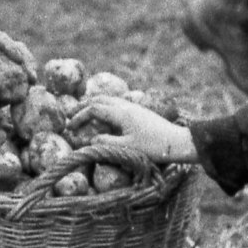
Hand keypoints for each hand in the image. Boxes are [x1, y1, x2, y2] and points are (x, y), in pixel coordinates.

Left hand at [0, 31, 37, 94]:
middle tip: (33, 77)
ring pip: (13, 63)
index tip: (21, 61)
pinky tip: (17, 99)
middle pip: (14, 49)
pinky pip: (5, 79)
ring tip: (32, 87)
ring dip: (23, 74)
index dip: (12, 48)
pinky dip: (13, 87)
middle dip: (26, 61)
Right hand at [71, 96, 195, 163]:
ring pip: (108, 100)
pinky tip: (104, 117)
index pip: (94, 109)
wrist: (178, 142)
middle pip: (99, 99)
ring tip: (84, 114)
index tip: (69, 128)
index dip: (79, 117)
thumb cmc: (154, 147)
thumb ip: (106, 142)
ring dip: (94, 105)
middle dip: (83, 107)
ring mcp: (134, 107)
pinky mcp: (139, 112)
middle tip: (70, 116)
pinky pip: (117, 104)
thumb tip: (90, 140)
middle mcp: (126, 106)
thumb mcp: (127, 148)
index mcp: (121, 113)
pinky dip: (105, 107)